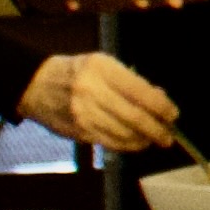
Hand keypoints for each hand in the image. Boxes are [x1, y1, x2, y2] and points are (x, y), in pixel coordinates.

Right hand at [23, 51, 180, 152]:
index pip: (140, 92)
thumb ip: (131, 81)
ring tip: (154, 139)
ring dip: (144, 140)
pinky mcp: (79, 131)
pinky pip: (110, 143)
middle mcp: (93, 91)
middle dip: (157, 130)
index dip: (161, 106)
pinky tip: (136, 142)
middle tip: (168, 137)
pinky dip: (127, 145)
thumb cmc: (78, 72)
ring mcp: (84, 114)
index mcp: (102, 69)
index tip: (173, 114)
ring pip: (124, 134)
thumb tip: (160, 99)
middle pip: (134, 117)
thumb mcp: (103, 64)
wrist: (36, 85)